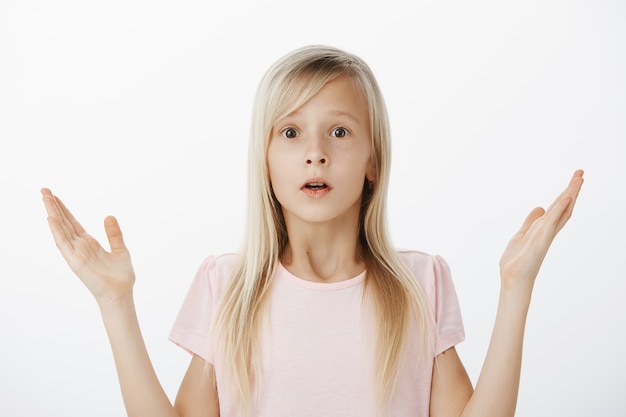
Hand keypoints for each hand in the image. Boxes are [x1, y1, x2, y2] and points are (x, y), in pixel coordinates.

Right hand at [41, 188, 135, 306]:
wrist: (121, 294)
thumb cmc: (120, 276)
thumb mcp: (120, 249)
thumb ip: (114, 234)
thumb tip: (109, 215)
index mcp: (89, 243)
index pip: (73, 222)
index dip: (64, 209)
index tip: (55, 195)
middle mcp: (80, 247)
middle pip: (64, 223)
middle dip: (54, 206)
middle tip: (44, 189)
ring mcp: (76, 253)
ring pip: (61, 229)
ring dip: (52, 213)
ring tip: (44, 197)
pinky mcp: (75, 261)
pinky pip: (63, 243)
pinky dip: (57, 230)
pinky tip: (51, 217)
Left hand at [499, 170, 583, 295]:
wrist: (513, 278)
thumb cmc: (517, 261)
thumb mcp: (522, 234)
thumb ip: (531, 221)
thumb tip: (540, 208)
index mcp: (544, 229)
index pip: (558, 208)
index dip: (566, 194)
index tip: (574, 180)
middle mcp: (548, 230)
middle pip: (564, 207)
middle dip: (572, 190)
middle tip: (580, 173)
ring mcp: (546, 234)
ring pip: (562, 210)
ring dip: (570, 194)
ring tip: (578, 178)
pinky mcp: (542, 239)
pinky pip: (553, 221)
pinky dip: (560, 208)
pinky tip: (567, 196)